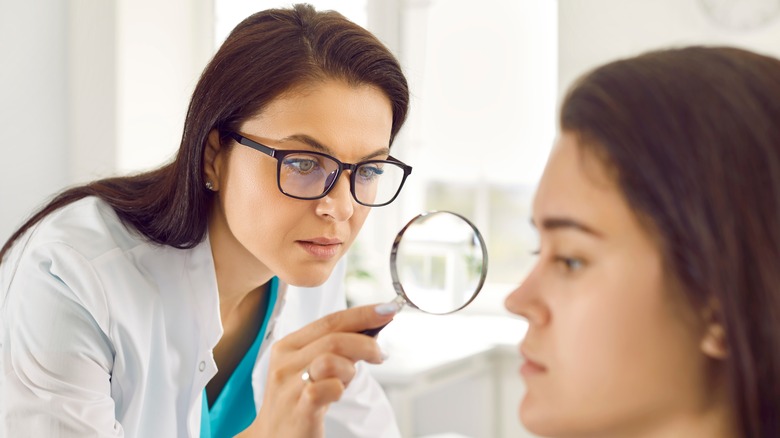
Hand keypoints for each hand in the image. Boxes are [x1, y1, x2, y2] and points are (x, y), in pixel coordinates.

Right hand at [237, 302, 398, 437]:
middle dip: (366, 343)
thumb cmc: (298, 401)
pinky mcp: (298, 409)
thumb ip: (335, 349)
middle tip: (380, 355)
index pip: (330, 320)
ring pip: (330, 359)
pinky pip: (327, 388)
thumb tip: (371, 329)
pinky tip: (337, 395)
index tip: (387, 309)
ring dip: (350, 369)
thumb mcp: (310, 369)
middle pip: (334, 338)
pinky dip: (340, 389)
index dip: (362, 313)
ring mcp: (289, 386)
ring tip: (348, 381)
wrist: (273, 437)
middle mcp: (285, 362)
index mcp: (288, 346)